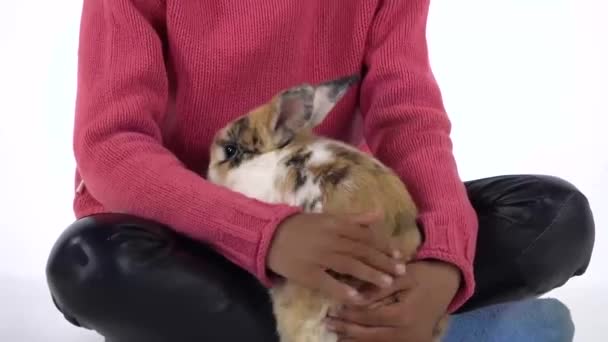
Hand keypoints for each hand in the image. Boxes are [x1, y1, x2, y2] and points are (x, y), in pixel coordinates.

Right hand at [267, 211, 406, 304]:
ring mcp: (319, 257)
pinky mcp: (308, 273)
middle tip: (401, 271)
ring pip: (350, 265)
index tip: (398, 255)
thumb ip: (354, 218)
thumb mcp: (328, 217)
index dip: (383, 246)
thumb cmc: (301, 226)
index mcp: (336, 224)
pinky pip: (328, 283)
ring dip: (370, 275)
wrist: (270, 235)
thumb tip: (379, 213)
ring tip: (387, 283)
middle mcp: (331, 239)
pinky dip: (343, 290)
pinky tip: (357, 297)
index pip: (365, 236)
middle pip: (362, 251)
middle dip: (383, 262)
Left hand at [325, 260, 460, 341]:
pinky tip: (352, 338)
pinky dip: (368, 341)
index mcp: (404, 315)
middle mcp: (407, 334)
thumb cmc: (423, 275)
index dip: (349, 314)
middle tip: (327, 323)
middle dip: (347, 330)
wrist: (448, 284)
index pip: (369, 317)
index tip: (332, 309)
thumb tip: (354, 296)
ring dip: (354, 339)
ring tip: (335, 333)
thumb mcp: (402, 275)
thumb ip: (379, 287)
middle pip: (370, 336)